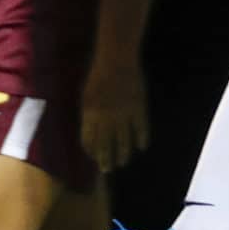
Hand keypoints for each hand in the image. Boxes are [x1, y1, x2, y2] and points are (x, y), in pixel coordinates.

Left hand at [79, 57, 149, 174]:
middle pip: (107, 144)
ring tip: (123, 162)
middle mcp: (107, 118)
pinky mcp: (138, 108)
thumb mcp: (86, 93)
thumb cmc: (98, 73)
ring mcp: (124, 114)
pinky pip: (141, 128)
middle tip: (108, 169)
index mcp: (91, 114)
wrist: (117, 60)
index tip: (94, 158)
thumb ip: (88, 112)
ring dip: (123, 153)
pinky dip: (142, 138)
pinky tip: (142, 147)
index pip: (90, 139)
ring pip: (124, 139)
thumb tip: (89, 129)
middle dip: (106, 159)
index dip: (92, 151)